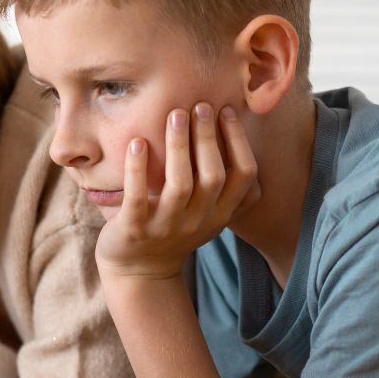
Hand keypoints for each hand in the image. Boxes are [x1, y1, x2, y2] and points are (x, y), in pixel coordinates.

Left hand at [96, 102, 258, 280]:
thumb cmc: (173, 229)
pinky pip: (138, 197)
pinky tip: (137, 142)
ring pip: (180, 184)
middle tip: (200, 106)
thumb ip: (221, 183)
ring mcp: (166, 227)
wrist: (139, 272)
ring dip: (179, 146)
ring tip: (175, 115)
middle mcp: (198, 221)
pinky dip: (137, 168)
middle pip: (214, 175)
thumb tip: (231, 126)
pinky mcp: (134, 229)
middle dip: (209, 137)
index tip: (225, 111)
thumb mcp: (207, 212)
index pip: (244, 176)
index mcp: (220, 214)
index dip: (238, 141)